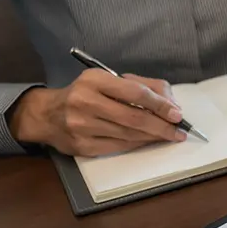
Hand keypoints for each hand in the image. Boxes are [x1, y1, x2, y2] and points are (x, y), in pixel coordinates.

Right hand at [10, 69, 184, 156]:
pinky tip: (148, 141)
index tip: (177, 114)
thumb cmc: (87, 94)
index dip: (160, 105)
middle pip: (134, 118)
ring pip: (129, 134)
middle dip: (161, 126)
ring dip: (153, 137)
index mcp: (94, 80)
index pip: (135, 93)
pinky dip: (138, 144)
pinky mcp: (82, 146)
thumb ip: (142, 86)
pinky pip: (119, 146)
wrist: (47, 114)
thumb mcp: (109, 80)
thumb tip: (171, 105)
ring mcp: (81, 126)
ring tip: (168, 136)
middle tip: (179, 131)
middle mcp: (85, 101)